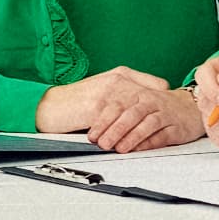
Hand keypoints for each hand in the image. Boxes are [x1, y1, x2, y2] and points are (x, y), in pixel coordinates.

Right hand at [36, 66, 171, 141]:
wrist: (49, 106)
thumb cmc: (77, 103)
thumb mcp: (105, 93)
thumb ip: (126, 96)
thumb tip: (150, 109)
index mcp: (123, 75)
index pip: (156, 85)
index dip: (164, 102)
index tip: (168, 116)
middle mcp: (118, 80)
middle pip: (147, 101)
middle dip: (153, 120)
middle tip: (159, 136)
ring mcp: (108, 91)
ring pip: (131, 114)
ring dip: (134, 132)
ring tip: (136, 144)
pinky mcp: (97, 105)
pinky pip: (115, 123)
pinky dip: (118, 135)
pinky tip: (119, 143)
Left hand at [93, 84, 204, 152]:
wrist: (191, 106)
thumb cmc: (160, 107)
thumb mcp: (138, 105)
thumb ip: (119, 115)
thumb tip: (97, 132)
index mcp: (138, 95)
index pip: (118, 106)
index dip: (103, 121)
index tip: (92, 135)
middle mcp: (152, 103)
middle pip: (131, 114)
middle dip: (115, 130)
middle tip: (102, 143)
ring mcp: (166, 115)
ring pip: (147, 124)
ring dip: (132, 136)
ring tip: (119, 148)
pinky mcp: (177, 128)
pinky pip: (163, 135)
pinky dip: (150, 142)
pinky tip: (140, 149)